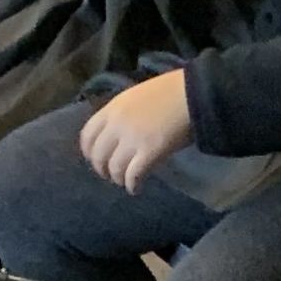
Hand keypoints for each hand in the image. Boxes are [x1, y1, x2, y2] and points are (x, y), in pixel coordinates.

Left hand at [77, 71, 192, 192]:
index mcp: (113, 108)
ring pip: (115, 168)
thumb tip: (119, 134)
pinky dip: (132, 185)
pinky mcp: (149, 152)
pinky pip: (133, 175)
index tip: (96, 159)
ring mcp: (133, 139)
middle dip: (102, 169)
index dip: (89, 152)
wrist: (193, 94)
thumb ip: (123, 114)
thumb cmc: (170, 91)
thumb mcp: (136, 96)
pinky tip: (136, 188)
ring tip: (126, 182)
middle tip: (110, 175)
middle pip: (98, 155)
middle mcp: (117, 125)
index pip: (88, 135)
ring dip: (118, 179)